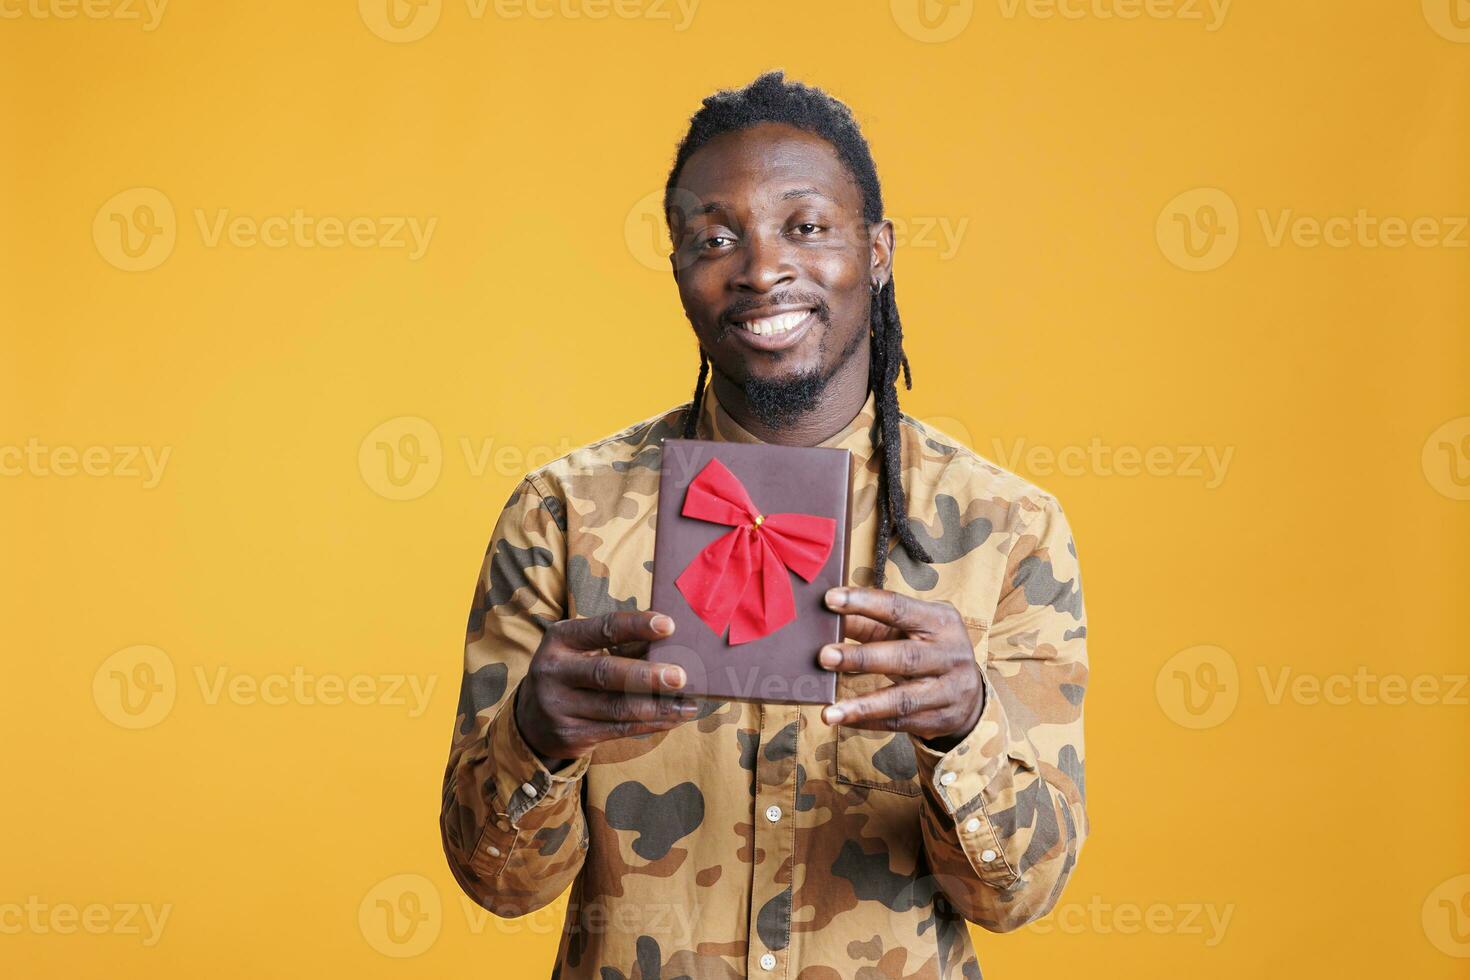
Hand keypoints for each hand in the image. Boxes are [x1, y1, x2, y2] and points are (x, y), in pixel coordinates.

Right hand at [514, 610, 700, 765]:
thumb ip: (621, 643)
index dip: (636, 626)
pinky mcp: (571, 735)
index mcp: (560, 639)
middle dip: (647, 676)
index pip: (603, 629)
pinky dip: (650, 724)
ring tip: (688, 704)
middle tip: (681, 677)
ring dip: (658, 707)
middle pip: (607, 673)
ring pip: (616, 708)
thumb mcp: (583, 650)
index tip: (669, 625)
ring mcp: (559, 706)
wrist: (532, 719)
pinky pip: (618, 729)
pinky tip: (673, 719)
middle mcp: (554, 671)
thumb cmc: (573, 672)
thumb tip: (674, 639)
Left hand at [817, 587, 983, 747]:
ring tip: (829, 713)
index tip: (830, 599)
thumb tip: (825, 617)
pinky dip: (868, 722)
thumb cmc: (927, 648)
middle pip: (904, 657)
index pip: (899, 608)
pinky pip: (899, 723)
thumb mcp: (908, 628)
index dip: (864, 603)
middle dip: (861, 658)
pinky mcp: (940, 719)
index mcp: (941, 621)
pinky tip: (843, 720)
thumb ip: (870, 622)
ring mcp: (949, 690)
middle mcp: (950, 655)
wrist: (969, 692)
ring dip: (862, 706)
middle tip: (823, 656)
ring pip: (902, 700)